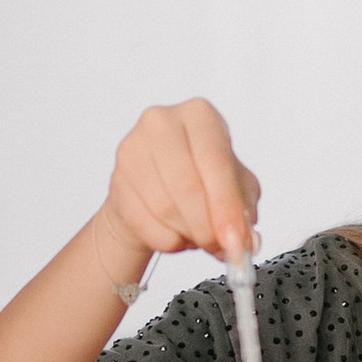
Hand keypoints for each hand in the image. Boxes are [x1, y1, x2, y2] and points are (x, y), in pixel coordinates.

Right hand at [98, 99, 260, 280]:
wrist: (155, 187)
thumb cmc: (200, 180)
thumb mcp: (236, 188)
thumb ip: (243, 212)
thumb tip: (245, 240)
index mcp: (200, 115)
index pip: (216, 162)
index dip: (227, 206)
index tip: (235, 239)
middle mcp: (162, 123)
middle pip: (187, 186)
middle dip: (207, 226)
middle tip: (218, 245)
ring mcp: (133, 149)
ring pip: (164, 208)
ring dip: (187, 233)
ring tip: (198, 235)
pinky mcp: (116, 179)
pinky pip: (142, 221)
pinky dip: (165, 239)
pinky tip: (175, 234)